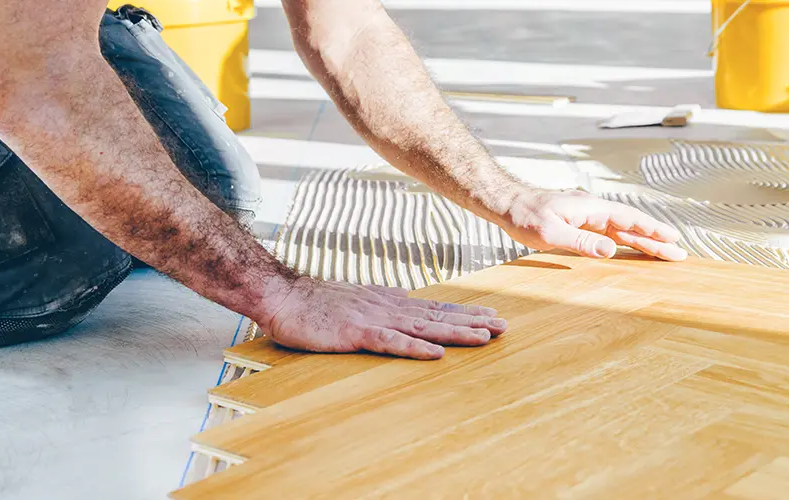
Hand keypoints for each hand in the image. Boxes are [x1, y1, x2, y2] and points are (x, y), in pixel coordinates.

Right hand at [262, 277, 505, 358]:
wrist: (284, 298)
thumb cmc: (317, 302)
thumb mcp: (358, 298)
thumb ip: (384, 300)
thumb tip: (408, 298)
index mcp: (390, 303)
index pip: (435, 308)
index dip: (465, 313)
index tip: (492, 315)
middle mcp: (389, 308)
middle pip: (438, 316)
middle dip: (473, 321)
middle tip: (504, 326)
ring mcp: (374, 320)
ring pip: (423, 328)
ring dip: (455, 332)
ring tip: (484, 337)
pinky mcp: (356, 334)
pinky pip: (390, 342)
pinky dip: (414, 348)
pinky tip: (436, 354)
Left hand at [500, 188, 687, 260]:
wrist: (508, 204)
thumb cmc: (525, 217)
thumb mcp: (550, 233)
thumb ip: (581, 242)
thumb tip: (611, 250)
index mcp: (591, 208)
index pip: (629, 219)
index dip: (652, 230)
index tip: (673, 238)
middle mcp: (594, 210)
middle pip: (631, 226)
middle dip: (656, 239)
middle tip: (679, 253)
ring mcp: (588, 216)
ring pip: (622, 230)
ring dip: (644, 241)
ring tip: (665, 253)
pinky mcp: (581, 223)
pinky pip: (610, 234)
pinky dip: (626, 242)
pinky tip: (634, 249)